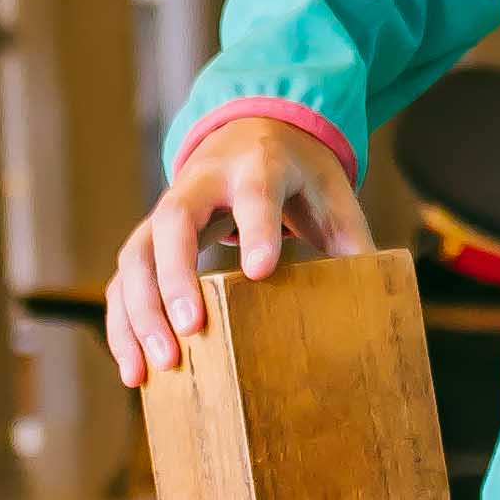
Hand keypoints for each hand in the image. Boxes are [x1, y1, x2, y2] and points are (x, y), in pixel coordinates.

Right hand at [102, 113, 369, 384]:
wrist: (253, 129)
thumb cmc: (298, 172)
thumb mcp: (333, 194)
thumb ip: (351, 240)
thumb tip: (376, 302)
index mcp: (257, 165)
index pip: (254, 193)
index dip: (256, 229)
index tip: (260, 272)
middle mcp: (201, 182)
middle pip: (174, 222)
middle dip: (176, 278)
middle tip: (191, 331)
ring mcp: (167, 207)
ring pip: (138, 254)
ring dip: (141, 310)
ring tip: (158, 365)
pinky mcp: (150, 235)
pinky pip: (125, 278)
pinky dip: (123, 323)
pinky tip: (134, 371)